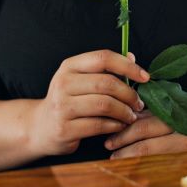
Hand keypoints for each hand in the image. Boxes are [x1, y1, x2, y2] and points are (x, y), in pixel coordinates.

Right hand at [26, 50, 149, 155]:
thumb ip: (106, 70)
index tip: (146, 77)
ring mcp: (62, 106)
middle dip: (129, 94)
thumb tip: (132, 58)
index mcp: (69, 66)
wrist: (40, 127)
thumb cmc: (69, 101)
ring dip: (124, 112)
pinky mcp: (65, 128)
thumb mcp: (82, 80)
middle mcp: (63, 83)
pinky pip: (99, 125)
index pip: (103, 58)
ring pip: (105, 105)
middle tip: (139, 103)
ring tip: (131, 116)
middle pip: (106, 83)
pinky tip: (120, 126)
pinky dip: (115, 126)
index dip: (128, 66)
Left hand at [105, 113, 186, 158]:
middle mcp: (183, 126)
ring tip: (116, 158)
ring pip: (153, 150)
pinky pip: (163, 164)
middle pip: (146, 135)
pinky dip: (146, 166)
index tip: (110, 135)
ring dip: (131, 155)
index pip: (145, 120)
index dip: (125, 129)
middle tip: (109, 147)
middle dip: (124, 141)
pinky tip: (135, 169)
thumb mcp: (176, 110)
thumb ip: (153, 108)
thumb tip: (128, 107)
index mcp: (177, 110)